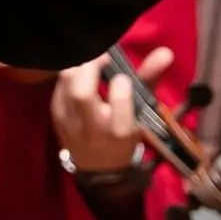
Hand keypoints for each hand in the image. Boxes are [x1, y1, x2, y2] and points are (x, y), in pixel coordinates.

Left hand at [51, 46, 171, 174]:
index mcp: (119, 130)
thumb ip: (149, 80)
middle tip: (103, 55)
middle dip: (92, 66)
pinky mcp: (56, 113)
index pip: (118, 101)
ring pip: (67, 82)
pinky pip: (59, 83)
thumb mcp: (141, 114)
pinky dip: (71, 72)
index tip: (122, 76)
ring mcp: (69, 120)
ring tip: (92, 60)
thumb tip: (165, 52)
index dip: (120, 83)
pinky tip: (80, 70)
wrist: (98, 167)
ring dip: (80, 65)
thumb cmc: (125, 136)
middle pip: (83, 92)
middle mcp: (92, 127)